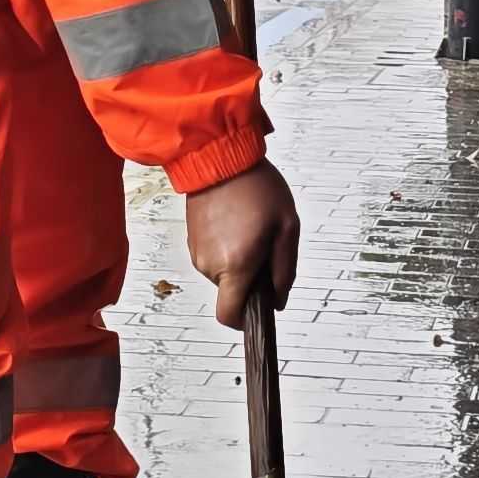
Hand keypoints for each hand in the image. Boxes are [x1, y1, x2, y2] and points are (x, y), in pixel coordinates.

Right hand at [185, 161, 301, 324]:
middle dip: (250, 278)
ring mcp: (197, 252)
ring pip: (223, 274)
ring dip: (239, 260)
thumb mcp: (287, 229)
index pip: (230, 317)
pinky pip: (214, 257)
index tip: (260, 308)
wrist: (219, 157)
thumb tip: (279, 299)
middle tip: (265, 245)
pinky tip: (237, 222)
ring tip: (250, 226)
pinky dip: (227, 248)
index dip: (246, 320)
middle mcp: (210, 265)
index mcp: (235, 266)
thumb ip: (284, 270)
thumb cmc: (256, 188)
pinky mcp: (192, 240)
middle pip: (232, 292)